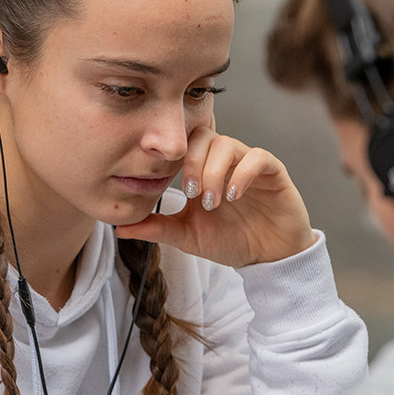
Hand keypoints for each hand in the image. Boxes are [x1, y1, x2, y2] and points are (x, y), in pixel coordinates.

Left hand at [116, 127, 315, 266]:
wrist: (268, 257)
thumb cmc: (230, 241)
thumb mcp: (187, 236)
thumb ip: (157, 228)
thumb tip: (120, 227)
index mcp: (203, 170)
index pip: (183, 145)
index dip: (174, 160)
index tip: (171, 189)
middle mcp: (225, 161)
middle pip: (203, 137)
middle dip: (192, 164)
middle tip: (192, 194)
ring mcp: (249, 164)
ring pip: (227, 144)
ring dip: (214, 171)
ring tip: (212, 201)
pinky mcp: (273, 172)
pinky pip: (258, 157)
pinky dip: (243, 173)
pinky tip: (233, 195)